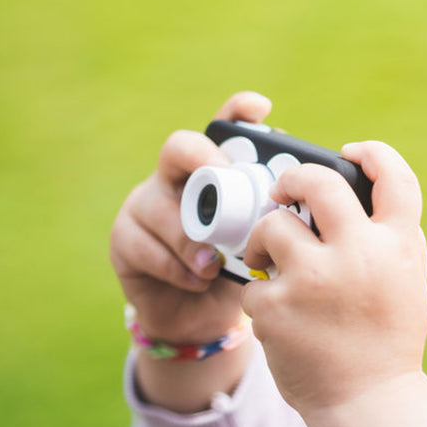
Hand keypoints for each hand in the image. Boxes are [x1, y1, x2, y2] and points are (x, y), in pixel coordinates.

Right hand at [110, 91, 272, 344]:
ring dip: (192, 241)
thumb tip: (303, 205)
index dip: (237, 112)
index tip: (261, 107)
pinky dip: (178, 269)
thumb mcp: (257, 245)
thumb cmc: (234, 274)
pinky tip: (195, 281)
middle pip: (179, 148)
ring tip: (214, 266)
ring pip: (164, 208)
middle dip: (202, 159)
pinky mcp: (123, 238)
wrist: (200, 319)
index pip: (222, 130)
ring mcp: (143, 205)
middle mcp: (175, 179)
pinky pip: (147, 247)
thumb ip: (268, 222)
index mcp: (212, 175)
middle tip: (222, 177)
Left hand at [241, 141, 426, 417]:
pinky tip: (276, 313)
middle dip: (293, 179)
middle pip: (316, 182)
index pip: (395, 178)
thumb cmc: (384, 339)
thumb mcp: (406, 282)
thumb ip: (389, 238)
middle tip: (282, 190)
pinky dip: (260, 292)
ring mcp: (312, 278)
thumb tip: (358, 194)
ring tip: (269, 261)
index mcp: (397, 246)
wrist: (365, 402)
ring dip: (263, 239)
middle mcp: (357, 254)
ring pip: (270, 226)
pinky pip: (253, 279)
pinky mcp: (275, 305)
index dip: (374, 154)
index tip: (352, 151)